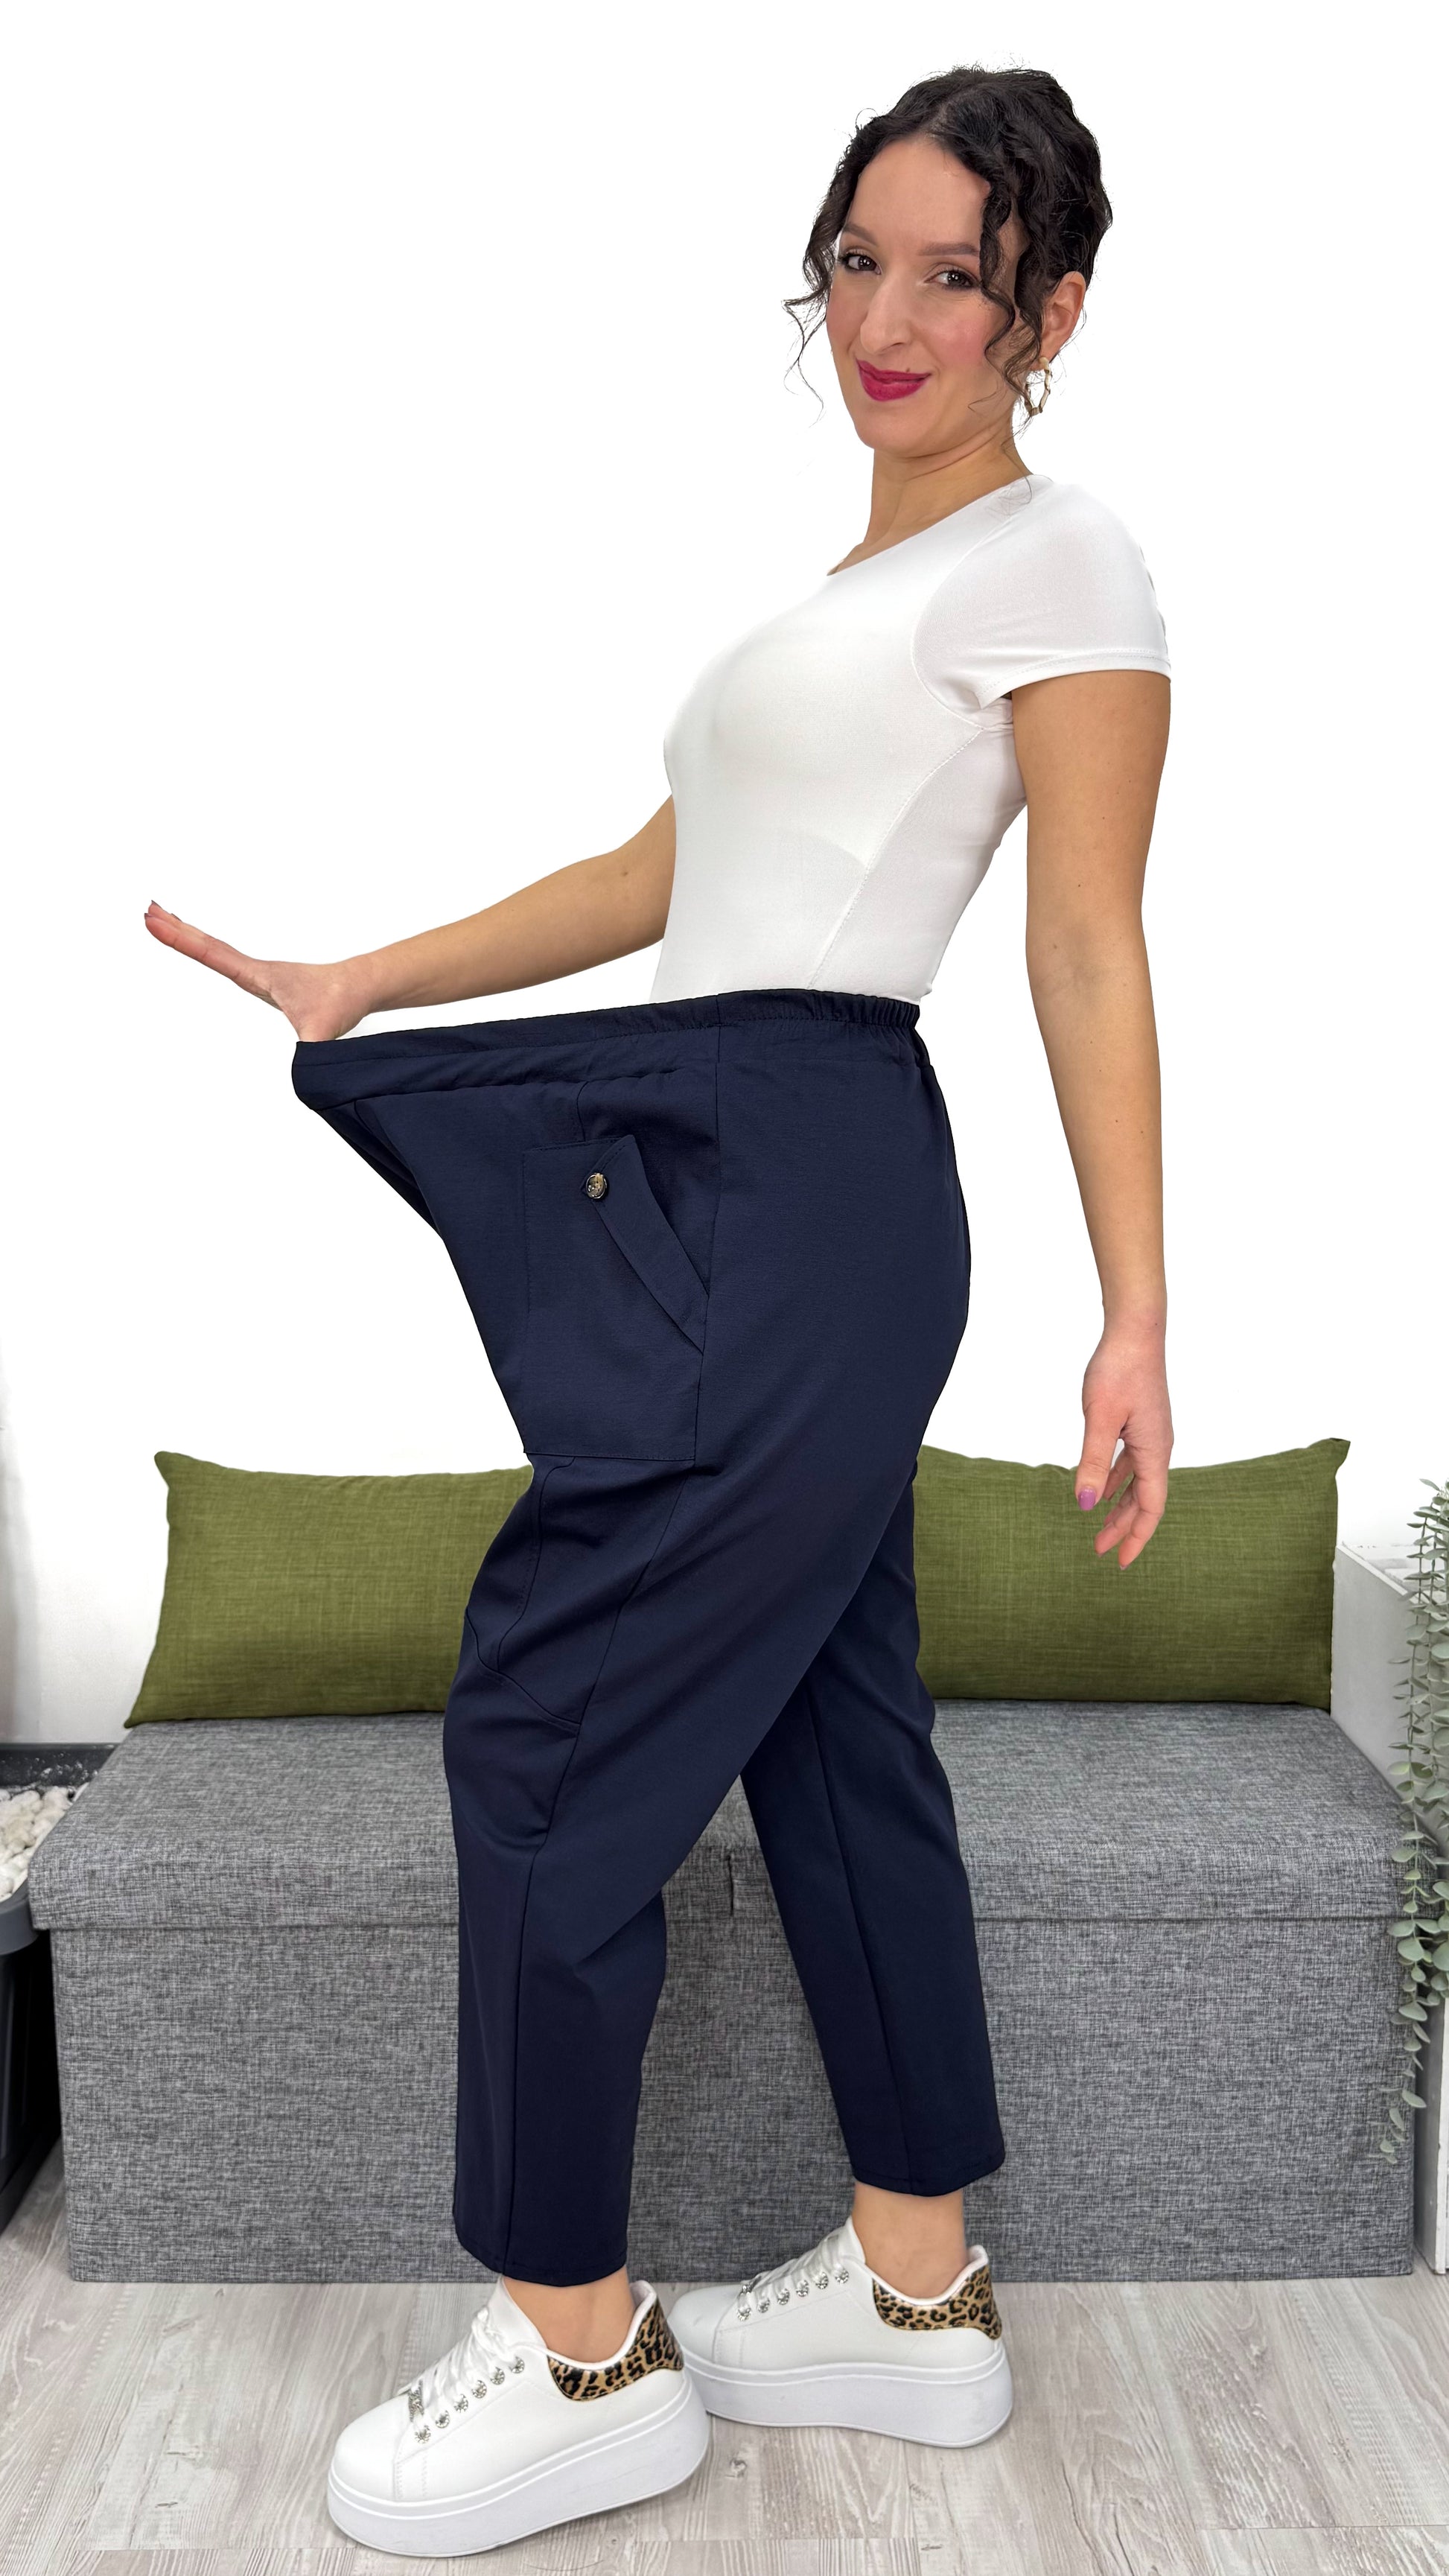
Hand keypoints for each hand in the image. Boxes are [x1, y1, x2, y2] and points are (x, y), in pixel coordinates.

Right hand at [144, 903, 371, 1042]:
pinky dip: (207, 947)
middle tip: (146, 911)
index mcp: (259, 975)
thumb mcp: (322, 1031)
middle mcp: (255, 969)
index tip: (155, 922)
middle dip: (176, 928)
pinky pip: (227, 957)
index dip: (182, 940)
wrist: (359, 986)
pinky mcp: (264, 979)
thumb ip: (311, 1051)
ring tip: (162, 917)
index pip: (213, 954)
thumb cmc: (340, 1003)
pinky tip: (201, 947)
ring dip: (189, 933)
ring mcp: (258, 972)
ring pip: (215, 947)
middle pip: (207, 944)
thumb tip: (304, 1070)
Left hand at [1073, 1324, 1172, 1569]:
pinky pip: (1131, 1463)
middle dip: (1124, 1527)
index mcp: (1155, 1451)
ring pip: (1138, 1482)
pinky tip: (1102, 1488)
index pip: (1151, 1507)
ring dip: (1120, 1506)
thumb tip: (1086, 1505)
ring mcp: (1151, 1434)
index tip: (1119, 1561)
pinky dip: (1118, 1480)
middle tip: (1101, 1552)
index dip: (1136, 1537)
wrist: (1135, 1331)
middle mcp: (1159, 1447)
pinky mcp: (1141, 1422)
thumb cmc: (1119, 1370)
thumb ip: (1093, 1463)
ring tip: (1099, 1527)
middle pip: (1145, 1500)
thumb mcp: (1100, 1420)